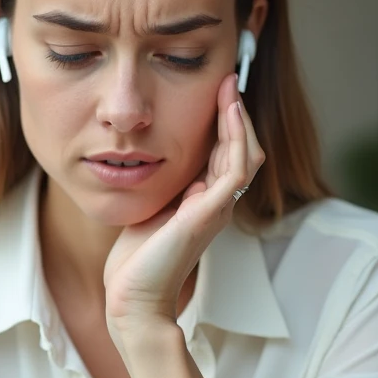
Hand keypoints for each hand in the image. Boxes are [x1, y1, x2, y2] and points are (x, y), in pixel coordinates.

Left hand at [103, 73, 263, 334]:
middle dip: (235, 113)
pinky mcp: (211, 213)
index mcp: (204, 202)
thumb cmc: (136, 261)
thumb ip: (163, 186)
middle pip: (241, 149)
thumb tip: (157, 155)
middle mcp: (217, 204)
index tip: (216, 91)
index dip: (224, 123)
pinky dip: (236, 137)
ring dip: (238, 119)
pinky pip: (236, 168)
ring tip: (229, 88)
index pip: (226, 154)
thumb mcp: (150, 208)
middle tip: (228, 79)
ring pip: (245, 154)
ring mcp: (218, 208)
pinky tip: (228, 113)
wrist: (133, 299)